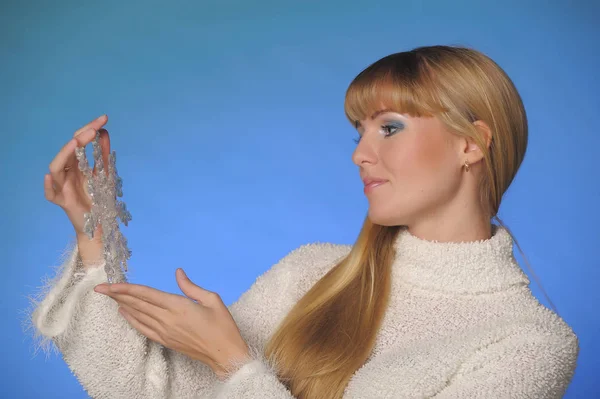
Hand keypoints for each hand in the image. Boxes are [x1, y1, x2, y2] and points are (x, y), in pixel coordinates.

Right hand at [44, 115, 110, 237]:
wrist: (100, 224)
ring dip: (64, 154)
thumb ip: (103, 155)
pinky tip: (51, 175)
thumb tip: (104, 132)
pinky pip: (50, 194)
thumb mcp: (105, 174)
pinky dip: (48, 185)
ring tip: (75, 143)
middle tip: (94, 128)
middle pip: (68, 151)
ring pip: (56, 168)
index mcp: (77, 163)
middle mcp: (68, 172)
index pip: (79, 142)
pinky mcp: (63, 202)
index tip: (104, 119)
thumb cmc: (100, 198)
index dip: (89, 129)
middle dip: (80, 138)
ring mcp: (63, 186)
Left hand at [94, 268, 250, 378]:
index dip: (127, 288)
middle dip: (117, 295)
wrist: (224, 354)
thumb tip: (178, 273)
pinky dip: (131, 320)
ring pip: (138, 316)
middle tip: (100, 288)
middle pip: (137, 304)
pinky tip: (124, 313)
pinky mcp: (165, 341)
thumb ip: (191, 286)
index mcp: (179, 306)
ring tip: (109, 297)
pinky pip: (143, 329)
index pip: (146, 294)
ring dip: (122, 305)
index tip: (111, 284)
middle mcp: (167, 319)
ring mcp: (164, 332)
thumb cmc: (222, 325)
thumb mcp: (212, 300)